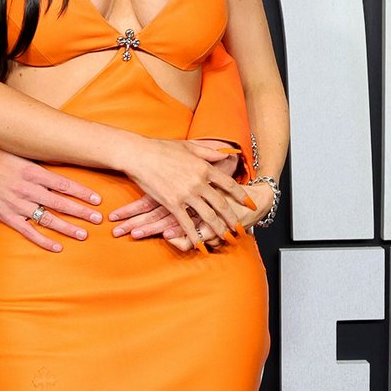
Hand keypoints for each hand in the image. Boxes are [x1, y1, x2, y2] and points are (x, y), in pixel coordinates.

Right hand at [0, 150, 102, 252]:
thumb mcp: (21, 154)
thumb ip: (42, 161)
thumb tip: (66, 158)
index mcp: (32, 172)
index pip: (64, 184)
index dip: (82, 193)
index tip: (97, 200)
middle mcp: (27, 189)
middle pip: (60, 203)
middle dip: (81, 212)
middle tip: (97, 219)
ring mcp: (18, 205)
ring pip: (47, 219)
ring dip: (67, 228)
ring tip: (83, 234)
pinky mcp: (8, 217)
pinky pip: (28, 232)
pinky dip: (43, 241)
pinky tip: (57, 247)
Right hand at [112, 137, 253, 250]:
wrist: (140, 155)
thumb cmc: (162, 148)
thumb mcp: (189, 146)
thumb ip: (208, 152)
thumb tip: (224, 155)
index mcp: (204, 167)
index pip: (229, 184)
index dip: (241, 195)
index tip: (250, 204)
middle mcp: (198, 182)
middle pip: (221, 203)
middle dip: (232, 218)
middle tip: (240, 228)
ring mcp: (186, 194)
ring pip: (207, 215)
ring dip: (218, 229)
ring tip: (226, 238)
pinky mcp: (172, 203)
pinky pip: (186, 223)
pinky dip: (194, 235)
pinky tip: (200, 244)